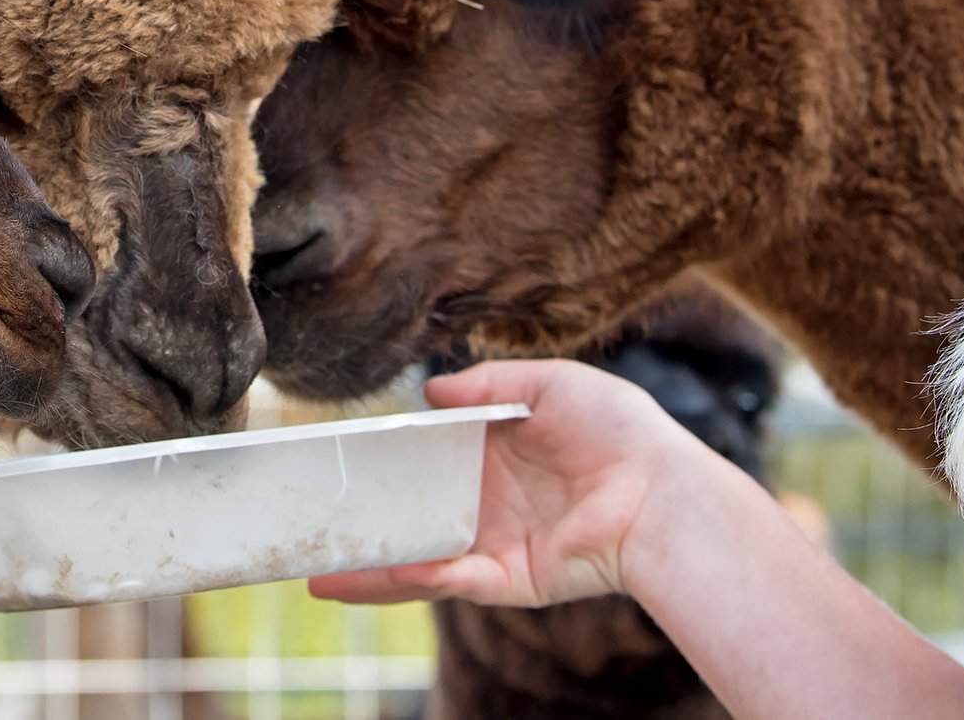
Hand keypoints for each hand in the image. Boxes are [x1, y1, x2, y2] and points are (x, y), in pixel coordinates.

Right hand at [311, 359, 704, 608]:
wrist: (660, 491)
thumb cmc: (618, 429)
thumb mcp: (550, 383)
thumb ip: (488, 383)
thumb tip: (428, 391)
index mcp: (494, 453)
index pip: (424, 458)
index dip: (382, 460)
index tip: (335, 459)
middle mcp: (485, 501)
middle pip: (408, 514)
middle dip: (359, 523)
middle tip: (303, 522)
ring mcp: (491, 543)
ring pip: (415, 558)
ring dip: (365, 567)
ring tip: (312, 574)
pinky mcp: (505, 579)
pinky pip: (446, 580)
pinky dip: (406, 578)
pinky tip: (367, 572)